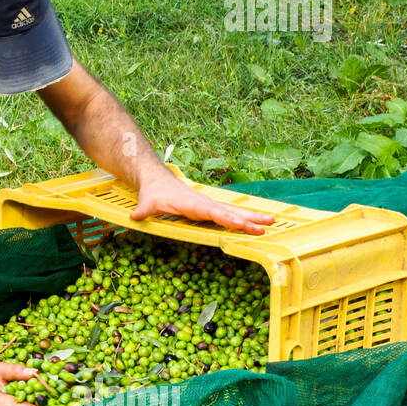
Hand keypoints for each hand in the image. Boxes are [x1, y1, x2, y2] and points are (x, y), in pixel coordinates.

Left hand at [131, 174, 273, 234]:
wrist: (157, 179)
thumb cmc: (154, 192)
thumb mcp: (147, 202)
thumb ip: (143, 210)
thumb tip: (134, 216)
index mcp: (194, 204)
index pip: (214, 213)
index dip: (228, 219)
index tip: (243, 225)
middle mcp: (205, 204)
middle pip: (230, 213)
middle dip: (248, 220)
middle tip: (267, 226)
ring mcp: (209, 206)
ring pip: (234, 212)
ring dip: (252, 217)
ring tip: (272, 222)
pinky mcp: (209, 208)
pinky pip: (229, 213)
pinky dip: (244, 217)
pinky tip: (257, 223)